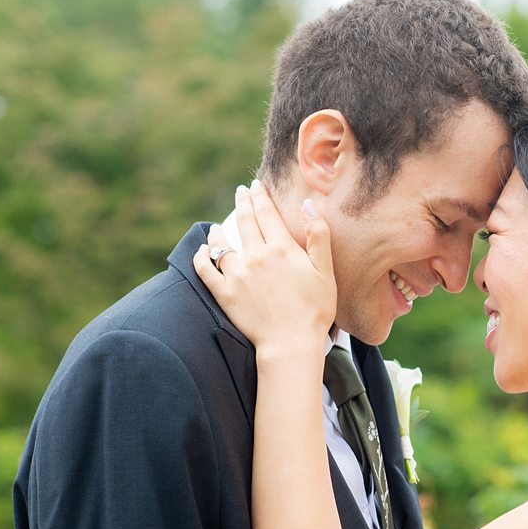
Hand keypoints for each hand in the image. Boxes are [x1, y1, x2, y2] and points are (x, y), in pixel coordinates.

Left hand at [194, 181, 335, 358]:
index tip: (256, 185)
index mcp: (281, 248)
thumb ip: (318, 236)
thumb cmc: (315, 309)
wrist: (291, 343)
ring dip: (219, 230)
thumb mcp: (325, 272)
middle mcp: (256, 256)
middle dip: (242, 203)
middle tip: (241, 192)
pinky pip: (205, 269)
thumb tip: (309, 205)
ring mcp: (237, 274)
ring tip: (218, 225)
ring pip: (221, 243)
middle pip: (245, 221)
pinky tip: (203, 250)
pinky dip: (201, 256)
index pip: (266, 213)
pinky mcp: (224, 293)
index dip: (261, 196)